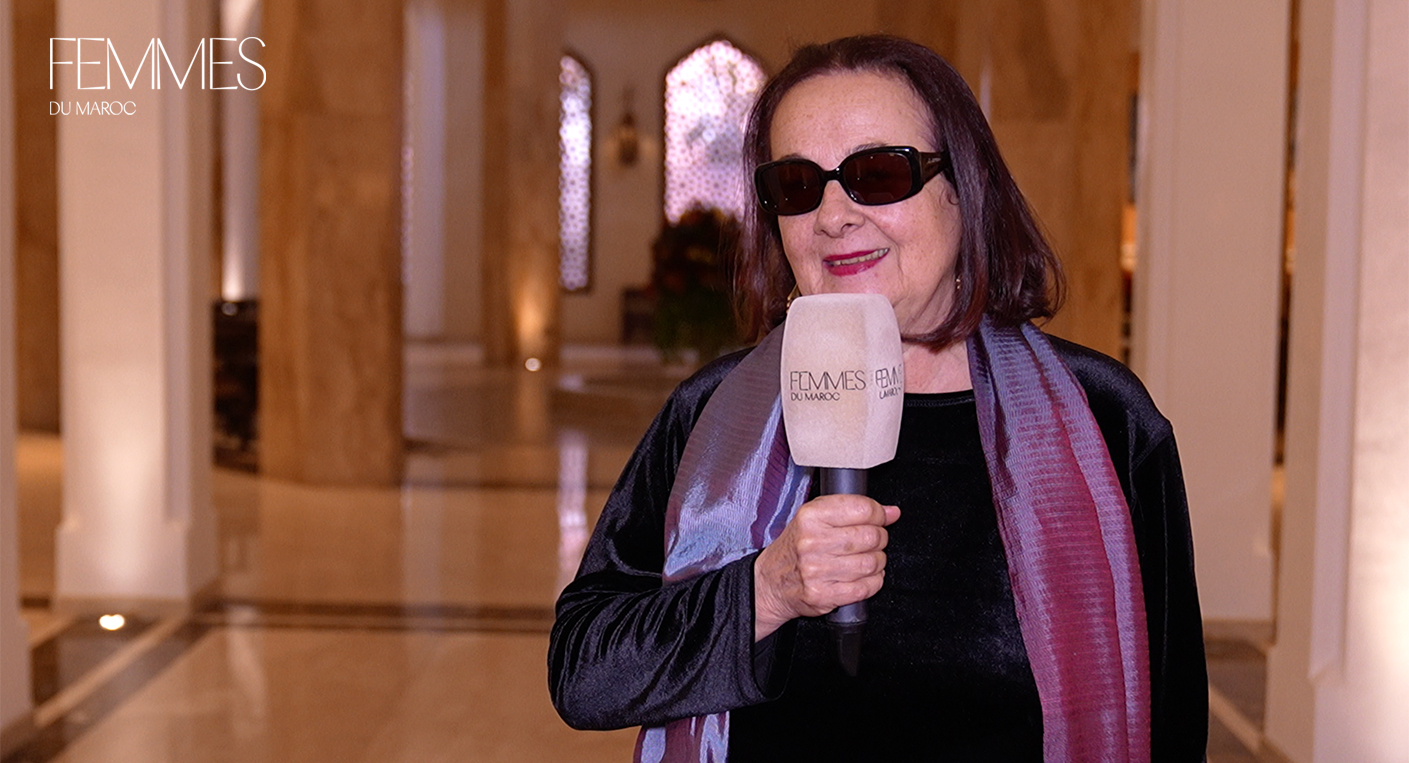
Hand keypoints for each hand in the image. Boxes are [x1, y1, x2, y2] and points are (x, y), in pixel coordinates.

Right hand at [753, 495, 899, 640]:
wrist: (769, 583)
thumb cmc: (795, 548)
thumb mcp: (814, 518)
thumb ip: (852, 510)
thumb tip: (892, 512)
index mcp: (810, 517)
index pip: (862, 508)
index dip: (879, 514)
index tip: (880, 518)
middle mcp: (812, 542)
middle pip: (871, 536)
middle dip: (880, 538)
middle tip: (873, 540)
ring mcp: (817, 570)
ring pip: (871, 563)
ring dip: (877, 562)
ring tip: (866, 559)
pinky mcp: (823, 595)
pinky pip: (865, 587)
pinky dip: (872, 582)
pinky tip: (863, 576)